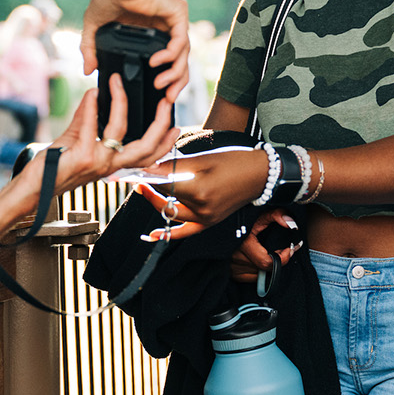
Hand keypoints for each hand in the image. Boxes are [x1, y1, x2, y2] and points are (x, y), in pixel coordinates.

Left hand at [41, 74, 178, 194]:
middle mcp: (110, 165)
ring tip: (118, 84)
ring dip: (121, 102)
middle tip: (165, 101)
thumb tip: (96, 94)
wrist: (33, 187)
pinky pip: (92, 125)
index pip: (148, 156)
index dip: (165, 143)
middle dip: (160, 122)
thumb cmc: (54, 169)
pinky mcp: (83, 156)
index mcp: (114, 164)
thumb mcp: (77, 140)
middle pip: (147, 146)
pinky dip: (91, 106)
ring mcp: (98, 162)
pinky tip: (91, 94)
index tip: (175, 126)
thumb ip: (88, 118)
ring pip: (121, 130)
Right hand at [80, 0, 189, 100]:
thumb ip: (90, 48)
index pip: (168, 58)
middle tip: (166, 98)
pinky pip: (181, 40)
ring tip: (160, 85)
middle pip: (180, 60)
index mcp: (152, 29)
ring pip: (184, 53)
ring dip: (174, 72)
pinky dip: (171, 54)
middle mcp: (167, 24)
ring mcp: (175, 18)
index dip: (166, 77)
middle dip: (175, 82)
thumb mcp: (95, 27)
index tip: (158, 94)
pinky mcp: (178, 12)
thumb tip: (88, 70)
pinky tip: (157, 62)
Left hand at [132, 148, 269, 240]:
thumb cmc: (234, 162)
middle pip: (165, 200)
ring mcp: (206, 218)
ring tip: (145, 190)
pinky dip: (169, 233)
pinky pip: (186, 231)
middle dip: (149, 189)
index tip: (134, 170)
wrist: (259, 175)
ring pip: (172, 213)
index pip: (163, 185)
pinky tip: (153, 235)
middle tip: (137, 178)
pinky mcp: (209, 222)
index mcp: (198, 190)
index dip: (147, 176)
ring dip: (157, 202)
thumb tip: (150, 165)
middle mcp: (201, 209)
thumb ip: (175, 165)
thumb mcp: (203, 159)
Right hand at [229, 208, 301, 282]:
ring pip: (260, 272)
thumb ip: (276, 215)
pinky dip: (259, 270)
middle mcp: (236, 257)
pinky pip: (253, 277)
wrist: (225, 224)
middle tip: (280, 250)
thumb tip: (291, 224)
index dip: (282, 258)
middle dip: (277, 259)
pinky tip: (258, 259)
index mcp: (243, 243)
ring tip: (267, 252)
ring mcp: (233, 267)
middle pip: (266, 267)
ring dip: (267, 264)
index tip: (288, 249)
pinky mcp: (233, 273)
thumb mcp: (260, 214)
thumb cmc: (244, 219)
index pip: (267, 262)